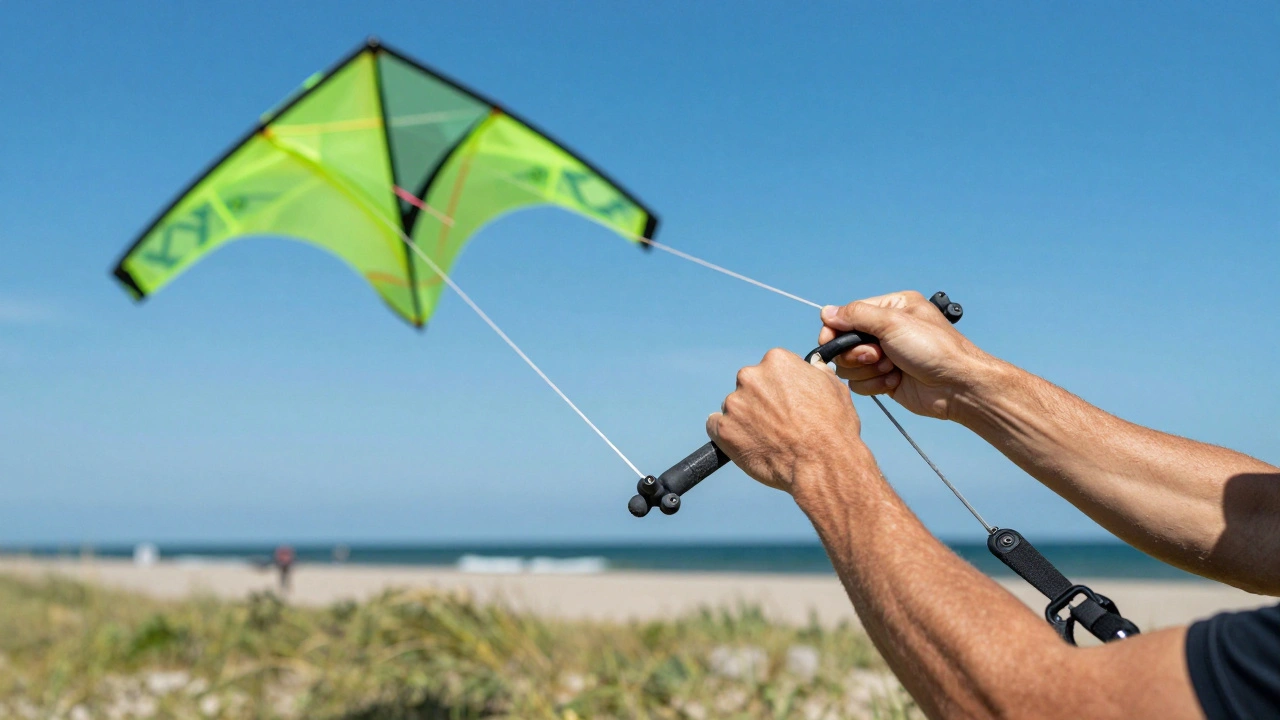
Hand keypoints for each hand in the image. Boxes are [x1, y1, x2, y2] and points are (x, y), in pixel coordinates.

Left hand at [706, 348, 868, 495]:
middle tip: (777, 423)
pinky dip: (727, 434)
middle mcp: (750, 376)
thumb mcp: (835, 388)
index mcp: (776, 361)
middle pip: (750, 386)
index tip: (787, 403)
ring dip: (746, 419)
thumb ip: (817, 372)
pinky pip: (716, 426)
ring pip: (735, 407)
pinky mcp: (722, 429)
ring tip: (767, 439)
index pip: (770, 369)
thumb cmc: (833, 428)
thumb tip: (813, 364)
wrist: (822, 464)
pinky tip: (745, 444)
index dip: (780, 389)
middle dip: (760, 402)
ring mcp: (734, 403)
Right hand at [819, 291, 994, 419]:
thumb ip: (856, 315)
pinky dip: (875, 384)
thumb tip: (826, 311)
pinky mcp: (885, 379)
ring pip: (850, 366)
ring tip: (891, 368)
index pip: (848, 315)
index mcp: (891, 308)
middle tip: (878, 355)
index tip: (829, 341)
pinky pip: (861, 384)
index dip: (836, 329)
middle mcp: (886, 330)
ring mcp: (885, 356)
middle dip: (858, 353)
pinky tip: (895, 381)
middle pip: (845, 342)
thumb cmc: (934, 349)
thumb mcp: (893, 322)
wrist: (957, 386)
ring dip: (868, 370)